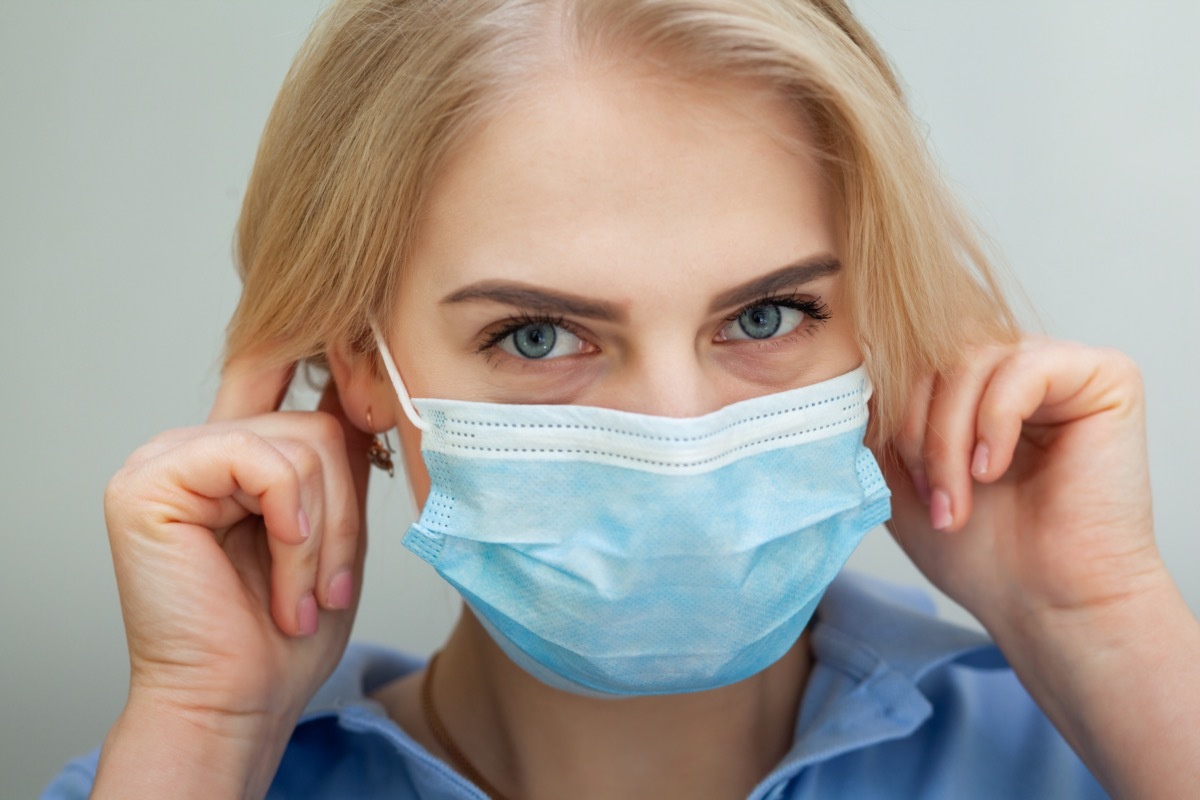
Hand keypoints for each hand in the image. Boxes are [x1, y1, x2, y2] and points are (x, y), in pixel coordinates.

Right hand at [95, 354, 372, 796]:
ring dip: (323, 539)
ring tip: (303, 598)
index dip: (330, 372)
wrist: (236, 703)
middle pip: (317, 425)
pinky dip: (294, 527)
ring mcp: (165, 459)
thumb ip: (338, 465)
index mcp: (229, 457)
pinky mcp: (150, 483)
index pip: (283, 378)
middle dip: (345, 515)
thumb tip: (361, 397)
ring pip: (302, 446)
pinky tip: (282, 578)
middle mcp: (192, 447)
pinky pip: (263, 464)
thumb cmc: (281, 636)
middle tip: (331, 590)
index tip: (367, 366)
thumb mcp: (333, 534)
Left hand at [881, 336, 1161, 632]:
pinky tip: (992, 471)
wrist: (1048, 605)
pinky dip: (993, 422)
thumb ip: (879, 419)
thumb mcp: (899, 475)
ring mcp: (1059, 367)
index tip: (895, 481)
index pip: (908, 360)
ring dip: (948, 438)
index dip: (889, 414)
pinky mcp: (1105, 376)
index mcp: (971, 386)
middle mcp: (1015, 366)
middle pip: (936, 356)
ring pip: (971, 361)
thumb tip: (856, 372)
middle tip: (928, 497)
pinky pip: (1023, 369)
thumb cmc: (981, 552)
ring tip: (957, 500)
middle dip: (916, 430)